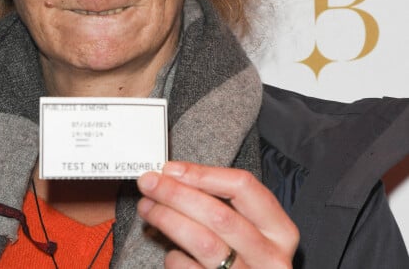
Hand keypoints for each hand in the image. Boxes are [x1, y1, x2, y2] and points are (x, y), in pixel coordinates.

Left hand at [136, 161, 298, 267]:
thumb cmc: (241, 258)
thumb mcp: (244, 229)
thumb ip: (218, 203)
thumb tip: (171, 177)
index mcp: (280, 230)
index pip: (243, 187)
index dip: (203, 174)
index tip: (171, 169)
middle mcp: (272, 258)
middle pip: (220, 214)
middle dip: (177, 194)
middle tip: (149, 183)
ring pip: (204, 242)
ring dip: (168, 219)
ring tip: (147, 207)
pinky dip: (173, 256)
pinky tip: (167, 249)